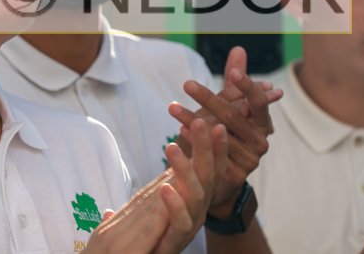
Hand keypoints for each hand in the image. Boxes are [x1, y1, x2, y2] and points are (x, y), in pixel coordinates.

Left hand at [84, 119, 227, 253]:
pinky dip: (174, 205)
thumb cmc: (148, 233)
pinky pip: (180, 223)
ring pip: (196, 196)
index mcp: (193, 199)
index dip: (214, 148)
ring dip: (184, 170)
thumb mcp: (156, 203)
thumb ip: (163, 185)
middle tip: (201, 122)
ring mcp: (188, 228)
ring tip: (170, 147)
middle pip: (207, 176)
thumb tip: (168, 159)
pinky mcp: (174, 243)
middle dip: (205, 149)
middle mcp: (196, 212)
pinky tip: (165, 187)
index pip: (208, 169)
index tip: (215, 123)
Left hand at [168, 46, 282, 216]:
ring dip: (191, 119)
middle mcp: (260, 142)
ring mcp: (248, 161)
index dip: (248, 87)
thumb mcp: (228, 108)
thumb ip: (234, 82)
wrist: (218, 179)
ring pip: (217, 134)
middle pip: (233, 116)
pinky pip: (210, 154)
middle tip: (186, 83)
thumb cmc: (223, 135)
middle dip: (208, 98)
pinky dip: (194, 140)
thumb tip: (238, 48)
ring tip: (171, 107)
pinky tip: (179, 131)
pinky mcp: (233, 176)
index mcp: (262, 123)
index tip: (233, 74)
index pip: (259, 101)